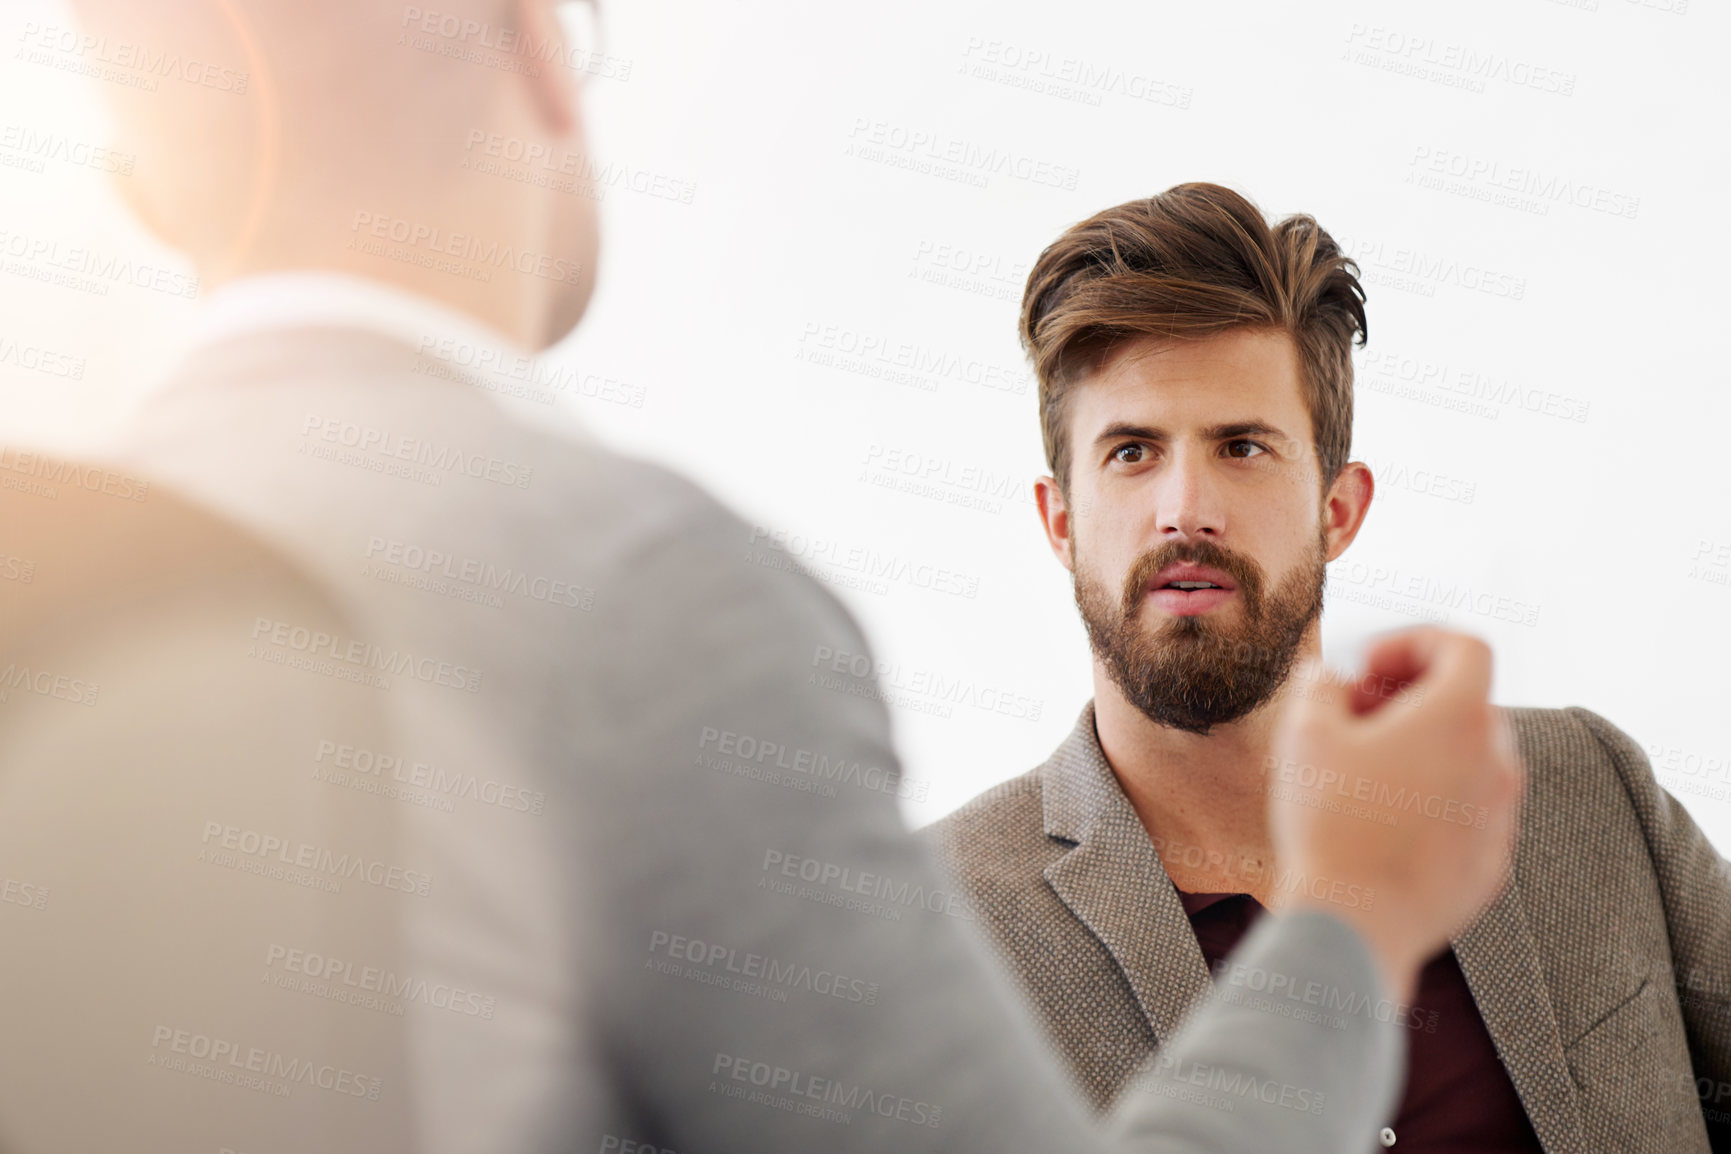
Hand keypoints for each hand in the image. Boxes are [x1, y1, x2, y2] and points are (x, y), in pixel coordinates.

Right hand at [1266, 627, 1525, 1003]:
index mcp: (1461, 717)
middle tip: (1353, 716)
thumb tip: (1331, 679)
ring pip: (1470, 758)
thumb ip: (1321, 684)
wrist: (1355, 924)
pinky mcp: (1489, 864)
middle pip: (1467, 701)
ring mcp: (1499, 817)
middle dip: (1410, 696)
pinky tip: (1381, 821)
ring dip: (1423, 748)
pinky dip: (1433, 798)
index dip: (1413, 641)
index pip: (1464, 646)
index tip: (1366, 666)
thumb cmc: (1331, 822)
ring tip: (1363, 771)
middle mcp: (1497, 761)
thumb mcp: (1305, 731)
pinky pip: (1467, 810)